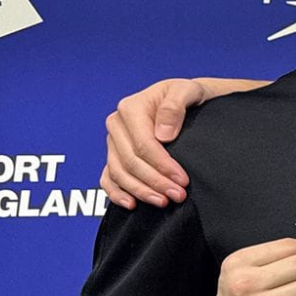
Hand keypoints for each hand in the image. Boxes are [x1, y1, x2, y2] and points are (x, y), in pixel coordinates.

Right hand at [101, 79, 207, 208]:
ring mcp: (113, 142)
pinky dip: (117, 193)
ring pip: (119, 173)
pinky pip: (108, 178)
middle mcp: (117, 125)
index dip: (162, 165)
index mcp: (130, 108)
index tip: (182, 180)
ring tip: (164, 202)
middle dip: (155, 182)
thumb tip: (163, 135)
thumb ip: (174, 107)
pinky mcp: (114, 155)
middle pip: (131, 162)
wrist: (184, 100)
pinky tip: (132, 204)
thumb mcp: (187, 91)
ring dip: (140, 191)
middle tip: (178, 195)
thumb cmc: (187, 95)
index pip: (143, 144)